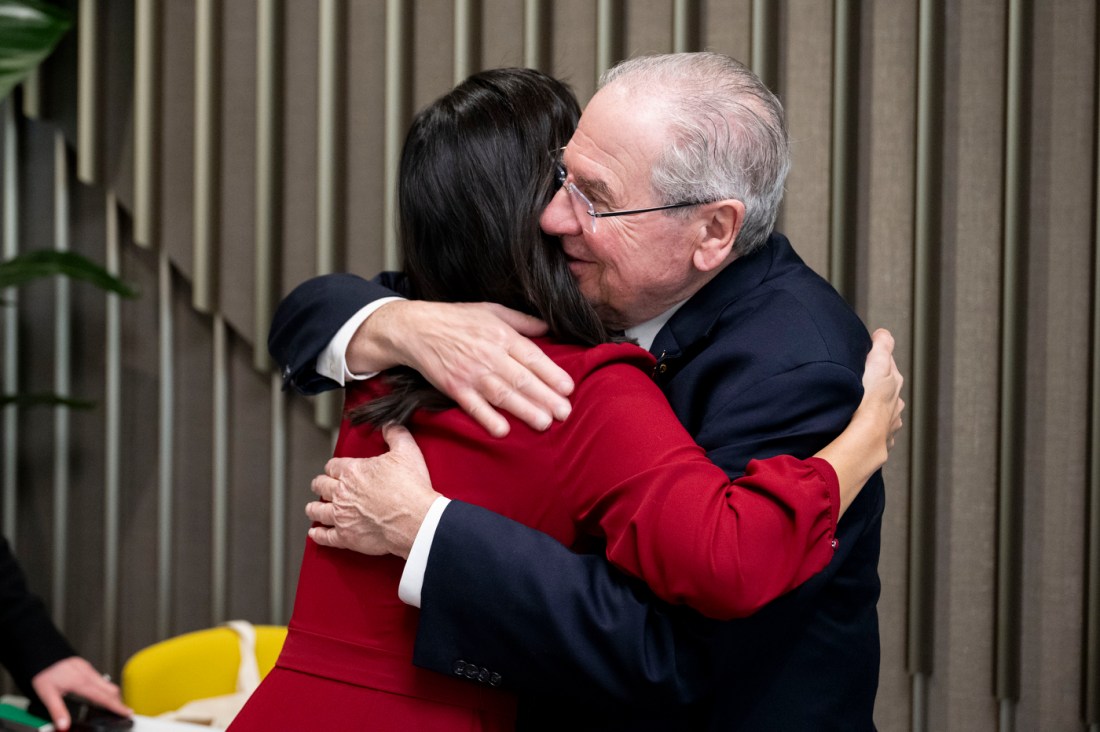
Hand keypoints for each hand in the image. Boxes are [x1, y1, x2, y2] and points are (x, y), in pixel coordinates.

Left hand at [31, 656, 130, 730]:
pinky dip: (104, 687)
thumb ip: (58, 711)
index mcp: (81, 683)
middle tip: (121, 711)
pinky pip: (100, 678)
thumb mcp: (47, 695)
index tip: (127, 712)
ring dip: (112, 694)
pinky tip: (98, 692)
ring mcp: (88, 669)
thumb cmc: (44, 672)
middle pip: (112, 689)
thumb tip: (64, 725)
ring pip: (107, 683)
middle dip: (118, 701)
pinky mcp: (86, 666)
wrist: (42, 652)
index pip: (104, 698)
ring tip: (111, 704)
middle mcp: (88, 675)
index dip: (117, 706)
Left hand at [306, 425, 440, 557]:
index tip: (334, 470)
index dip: (333, 467)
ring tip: (312, 509)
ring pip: (318, 510)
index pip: (333, 466)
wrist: (415, 520)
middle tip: (321, 486)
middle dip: (320, 485)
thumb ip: (396, 434)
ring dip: (314, 508)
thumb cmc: (411, 488)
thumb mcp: (407, 452)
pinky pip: (324, 536)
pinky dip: (317, 534)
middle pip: (321, 486)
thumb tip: (390, 425)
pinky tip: (315, 533)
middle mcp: (342, 493)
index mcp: (353, 472)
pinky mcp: (346, 537)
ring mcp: (341, 516)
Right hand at [353, 300, 574, 436]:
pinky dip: (487, 418)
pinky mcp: (454, 387)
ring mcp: (471, 373)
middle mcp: (489, 355)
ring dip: (524, 410)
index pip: (532, 356)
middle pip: (522, 379)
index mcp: (501, 335)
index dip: (551, 374)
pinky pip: (473, 406)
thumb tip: (548, 326)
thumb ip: (522, 321)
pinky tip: (502, 431)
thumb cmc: (456, 319)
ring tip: (544, 423)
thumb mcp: (491, 311)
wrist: (416, 328)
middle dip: (546, 397)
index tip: (568, 388)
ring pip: (502, 394)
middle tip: (565, 413)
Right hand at [860, 328, 904, 450]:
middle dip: (874, 389)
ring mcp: (888, 425)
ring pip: (882, 415)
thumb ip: (883, 345)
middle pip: (886, 392)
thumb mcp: (877, 362)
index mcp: (894, 384)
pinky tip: (858, 429)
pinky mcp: (879, 443)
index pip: (887, 367)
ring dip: (872, 412)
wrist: (865, 435)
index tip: (864, 360)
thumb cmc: (869, 400)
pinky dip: (868, 431)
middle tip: (857, 385)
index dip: (875, 362)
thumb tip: (884, 333)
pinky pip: (875, 434)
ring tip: (857, 410)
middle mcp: (895, 405)